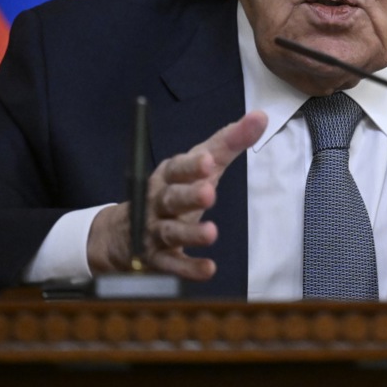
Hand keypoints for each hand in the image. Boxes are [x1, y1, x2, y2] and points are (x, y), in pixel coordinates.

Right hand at [87, 111, 267, 279]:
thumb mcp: (200, 165)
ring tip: (211, 233)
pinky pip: (172, 265)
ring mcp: (154, 231)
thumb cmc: (174, 190)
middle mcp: (157, 201)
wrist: (125, 234)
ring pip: (170, 231)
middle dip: (188, 195)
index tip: (209, 161)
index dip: (192, 165)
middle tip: (209, 193)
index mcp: (168, 175)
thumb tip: (261, 116)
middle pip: (171, 198)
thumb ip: (229, 142)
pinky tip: (208, 269)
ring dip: (189, 233)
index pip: (178, 167)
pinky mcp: (157, 259)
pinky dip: (188, 268)